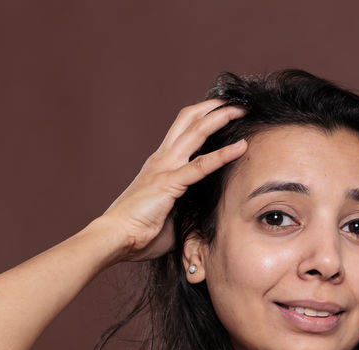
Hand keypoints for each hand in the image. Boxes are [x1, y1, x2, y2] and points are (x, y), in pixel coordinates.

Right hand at [98, 99, 247, 262]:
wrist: (116, 237)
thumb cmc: (139, 233)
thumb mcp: (169, 215)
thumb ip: (186, 208)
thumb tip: (203, 214)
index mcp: (160, 165)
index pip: (184, 131)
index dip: (203, 118)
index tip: (224, 112)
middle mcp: (162, 159)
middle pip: (189, 120)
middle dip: (214, 107)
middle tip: (236, 102)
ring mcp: (165, 167)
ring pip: (196, 131)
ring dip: (220, 118)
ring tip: (242, 109)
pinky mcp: (170, 182)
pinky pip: (202, 165)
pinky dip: (224, 154)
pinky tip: (242, 147)